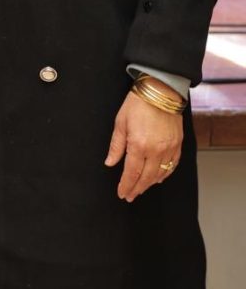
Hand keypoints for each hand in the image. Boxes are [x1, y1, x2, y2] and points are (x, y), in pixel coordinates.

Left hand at [104, 85, 182, 201]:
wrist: (161, 92)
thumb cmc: (137, 104)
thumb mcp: (120, 123)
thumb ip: (116, 146)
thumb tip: (110, 162)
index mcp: (138, 145)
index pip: (132, 172)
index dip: (126, 185)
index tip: (122, 193)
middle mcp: (156, 150)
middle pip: (146, 177)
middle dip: (137, 188)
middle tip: (130, 196)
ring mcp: (169, 148)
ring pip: (160, 174)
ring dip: (150, 184)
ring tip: (141, 189)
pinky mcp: (178, 144)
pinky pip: (172, 165)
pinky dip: (165, 174)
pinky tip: (158, 178)